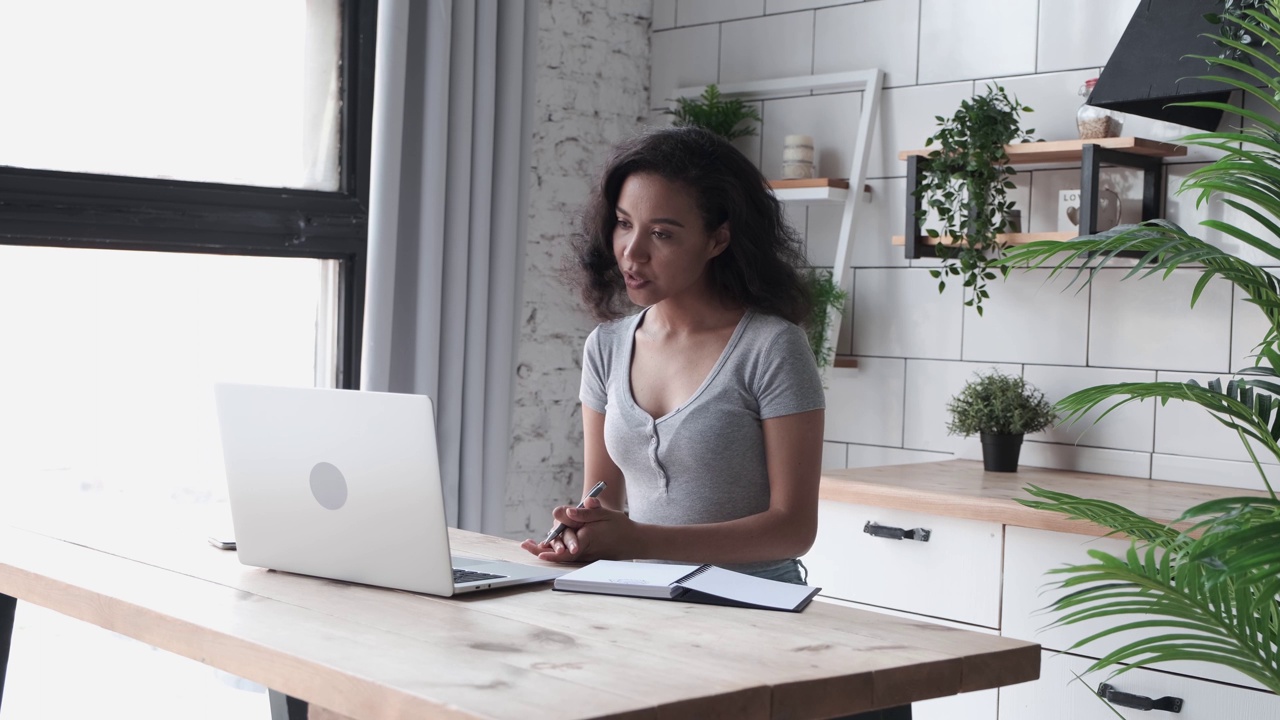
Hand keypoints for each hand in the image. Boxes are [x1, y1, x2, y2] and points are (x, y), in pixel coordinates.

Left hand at [519, 497, 634, 561]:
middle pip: (560, 553)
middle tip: (525, 545)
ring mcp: (585, 554)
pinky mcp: (585, 555)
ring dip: (546, 550)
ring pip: (562, 554)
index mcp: (587, 538)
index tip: (539, 550)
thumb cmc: (619, 526)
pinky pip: (567, 555)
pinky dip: (555, 551)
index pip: (566, 546)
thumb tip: (566, 510)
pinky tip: (544, 547)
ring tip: (530, 545)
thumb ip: (585, 513)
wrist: (633, 541)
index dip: (552, 550)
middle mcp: (584, 549)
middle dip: (542, 550)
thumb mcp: (604, 514)